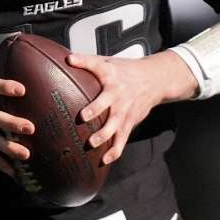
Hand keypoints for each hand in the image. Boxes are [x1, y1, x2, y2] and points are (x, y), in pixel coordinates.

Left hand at [67, 50, 195, 165]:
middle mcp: (118, 94)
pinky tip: (104, 160)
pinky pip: (122, 140)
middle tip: (83, 118)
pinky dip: (114, 152)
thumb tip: (66, 59)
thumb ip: (87, 61)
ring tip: (91, 144)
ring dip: (104, 136)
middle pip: (107, 104)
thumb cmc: (125, 70)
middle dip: (95, 111)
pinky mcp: (130, 123)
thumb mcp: (108, 61)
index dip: (84, 64)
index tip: (71, 62)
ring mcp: (125, 111)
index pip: (96, 66)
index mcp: (110, 76)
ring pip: (115, 126)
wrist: (154, 80)